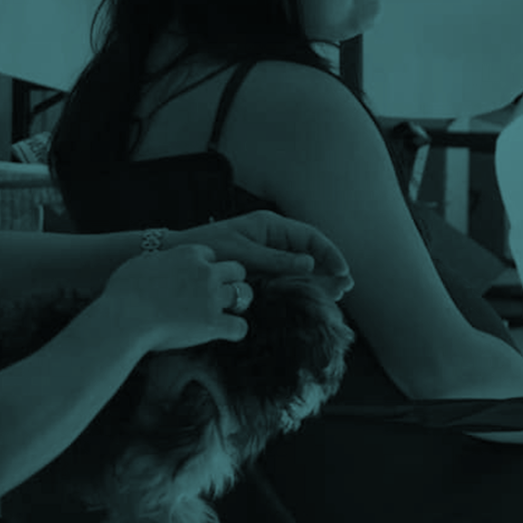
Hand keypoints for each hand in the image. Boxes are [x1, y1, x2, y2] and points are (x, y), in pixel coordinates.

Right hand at [102, 244, 250, 349]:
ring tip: (227, 313)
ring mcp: (212, 297)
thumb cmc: (122, 293)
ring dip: (238, 303)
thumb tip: (157, 263)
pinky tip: (227, 334)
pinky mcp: (213, 323)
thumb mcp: (140, 264)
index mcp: (188, 253)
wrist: (123, 318)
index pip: (211, 254)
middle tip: (219, 296)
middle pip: (236, 269)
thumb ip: (157, 261)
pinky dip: (236, 330)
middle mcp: (206, 272)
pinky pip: (240, 326)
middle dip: (230, 281)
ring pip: (244, 294)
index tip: (198, 281)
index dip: (206, 267)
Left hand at [166, 211, 351, 299]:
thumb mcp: (243, 254)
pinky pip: (286, 275)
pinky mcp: (259, 268)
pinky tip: (311, 296)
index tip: (342, 271)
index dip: (330, 253)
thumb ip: (276, 260)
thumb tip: (309, 265)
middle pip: (310, 251)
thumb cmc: (207, 250)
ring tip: (335, 295)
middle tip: (345, 288)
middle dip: (329, 268)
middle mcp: (272, 237)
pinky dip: (301, 285)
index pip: (310, 237)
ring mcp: (266, 253)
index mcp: (270, 225)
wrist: (178, 257)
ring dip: (318, 279)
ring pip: (301, 265)